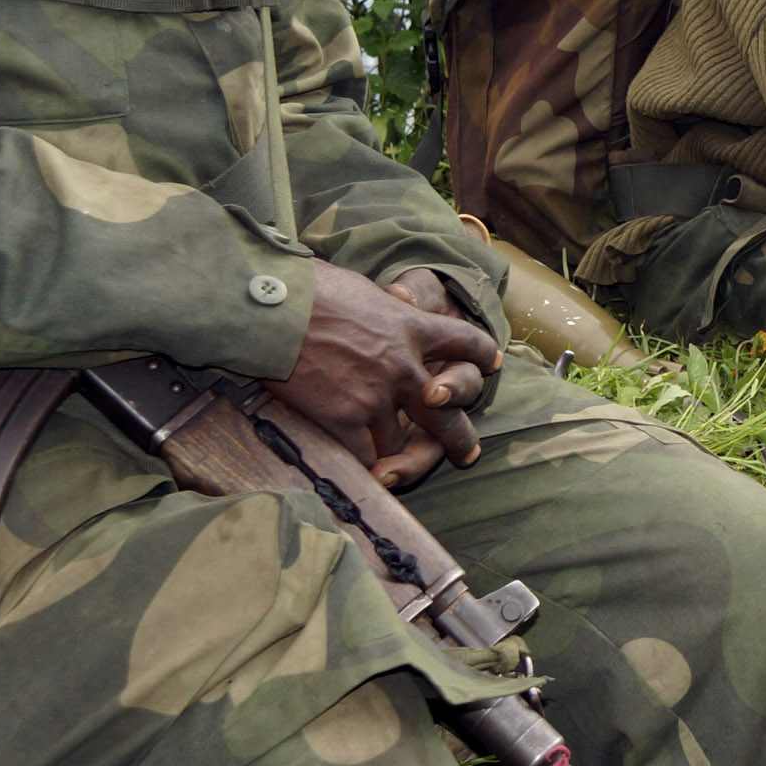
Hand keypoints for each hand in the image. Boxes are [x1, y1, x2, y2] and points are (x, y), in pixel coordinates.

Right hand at [271, 262, 503, 488]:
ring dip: (395, 455)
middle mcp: (404, 366)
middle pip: (448, 410)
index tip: (492, 363)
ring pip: (402, 442)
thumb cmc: (310, 290)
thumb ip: (388, 308)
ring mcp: (377, 396)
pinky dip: (364, 467)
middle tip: (466, 453)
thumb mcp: (365, 291)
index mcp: (412, 327)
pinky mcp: (346, 419)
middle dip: (459, 437)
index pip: (464, 342)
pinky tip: (362, 475)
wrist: (274, 312)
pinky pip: (365, 456)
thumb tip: (397, 301)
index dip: (481, 354)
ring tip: (393, 469)